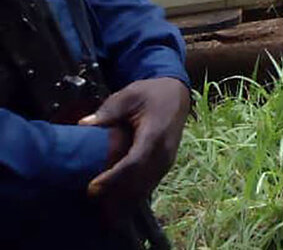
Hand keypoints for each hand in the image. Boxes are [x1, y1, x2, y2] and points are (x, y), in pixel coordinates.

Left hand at [79, 78, 189, 205]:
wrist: (177, 95)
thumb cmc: (151, 93)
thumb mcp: (129, 94)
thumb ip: (108, 111)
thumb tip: (84, 124)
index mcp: (155, 133)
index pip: (134, 161)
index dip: (113, 177)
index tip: (92, 187)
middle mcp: (164, 151)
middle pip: (139, 181)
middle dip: (115, 195)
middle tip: (90, 201)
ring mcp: (167, 160)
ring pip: (145, 187)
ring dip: (124, 200)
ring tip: (100, 208)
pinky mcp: (165, 165)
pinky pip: (149, 185)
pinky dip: (133, 195)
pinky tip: (116, 203)